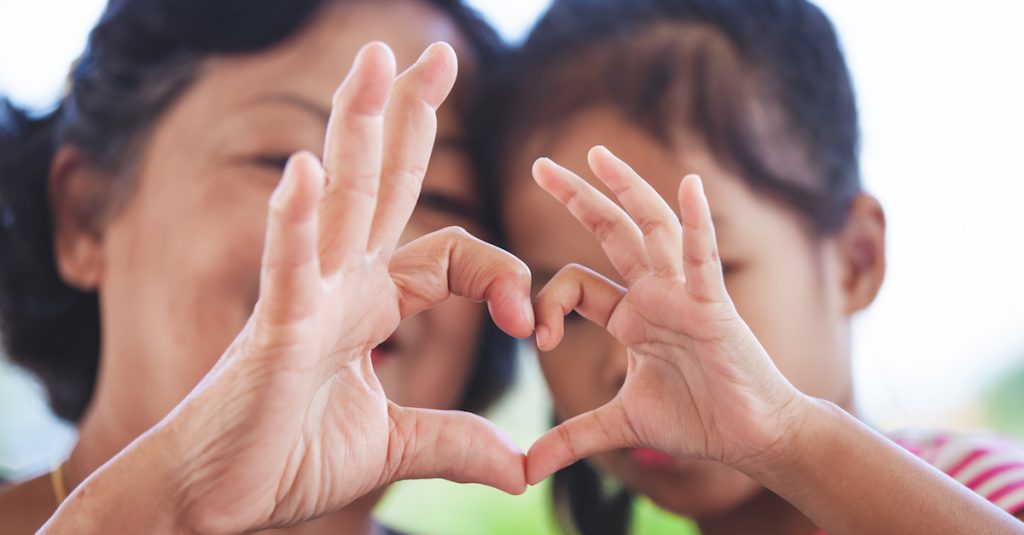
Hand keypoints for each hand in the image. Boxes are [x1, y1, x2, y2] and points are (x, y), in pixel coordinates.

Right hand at [155, 42, 531, 531]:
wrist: (215, 497)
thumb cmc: (287, 458)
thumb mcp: (394, 448)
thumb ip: (456, 443)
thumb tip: (520, 468)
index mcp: (371, 304)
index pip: (451, 255)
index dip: (500, 275)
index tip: (527, 322)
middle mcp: (341, 285)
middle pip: (383, 186)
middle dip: (409, 118)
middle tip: (435, 53)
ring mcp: (305, 299)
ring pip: (339, 202)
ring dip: (357, 128)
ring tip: (375, 59)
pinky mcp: (273, 331)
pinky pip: (287, 267)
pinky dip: (295, 220)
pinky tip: (305, 171)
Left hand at [525, 146, 807, 484]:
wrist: (751, 437)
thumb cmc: (696, 420)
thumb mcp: (621, 424)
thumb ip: (572, 437)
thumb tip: (524, 470)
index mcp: (631, 315)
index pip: (576, 284)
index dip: (546, 302)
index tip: (536, 339)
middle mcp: (654, 294)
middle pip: (612, 232)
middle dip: (577, 198)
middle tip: (540, 165)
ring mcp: (684, 294)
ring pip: (652, 229)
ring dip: (626, 190)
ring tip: (597, 154)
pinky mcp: (714, 306)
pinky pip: (703, 258)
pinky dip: (697, 222)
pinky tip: (689, 185)